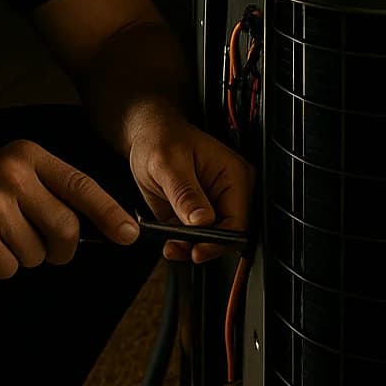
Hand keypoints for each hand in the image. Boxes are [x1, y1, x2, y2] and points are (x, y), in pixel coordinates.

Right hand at [0, 139, 140, 279]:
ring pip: (38, 254)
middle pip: (66, 229)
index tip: (130, 235)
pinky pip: (11, 268)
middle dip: (60, 250)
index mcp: (26, 155)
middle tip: (42, 249)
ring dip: (22, 257)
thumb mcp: (10, 176)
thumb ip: (50, 193)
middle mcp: (11, 173)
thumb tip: (105, 227)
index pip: (80, 185)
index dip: (109, 213)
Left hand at [128, 120, 255, 263]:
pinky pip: (196, 237)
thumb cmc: (160, 139)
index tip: (198, 249)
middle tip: (180, 249)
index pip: (238, 220)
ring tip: (171, 246)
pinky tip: (169, 242)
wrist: (147, 135)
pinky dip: (183, 243)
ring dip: (191, 247)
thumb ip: (184, 193)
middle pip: (229, 234)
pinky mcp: (198, 214)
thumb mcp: (168, 164)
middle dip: (204, 246)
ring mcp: (214, 204)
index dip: (219, 240)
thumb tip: (201, 221)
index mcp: (234, 175)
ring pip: (212, 240)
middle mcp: (230, 192)